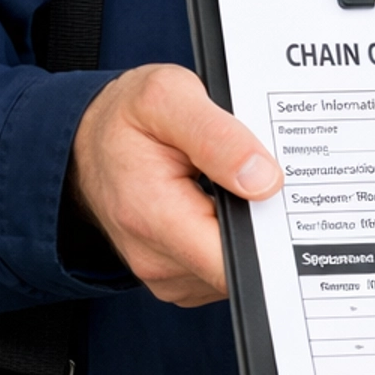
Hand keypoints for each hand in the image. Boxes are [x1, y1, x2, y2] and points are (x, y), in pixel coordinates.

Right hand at [68, 64, 282, 306]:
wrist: (90, 142)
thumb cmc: (127, 117)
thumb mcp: (168, 98)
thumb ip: (217, 136)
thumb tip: (264, 180)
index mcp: (153, 215)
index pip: (229, 261)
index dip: (270, 235)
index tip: (284, 200)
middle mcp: (157, 258)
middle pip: (243, 264)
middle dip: (264, 224)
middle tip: (260, 174)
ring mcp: (167, 274)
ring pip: (238, 267)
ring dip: (250, 228)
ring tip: (235, 183)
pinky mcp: (178, 276)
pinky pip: (223, 266)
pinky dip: (235, 236)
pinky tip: (226, 202)